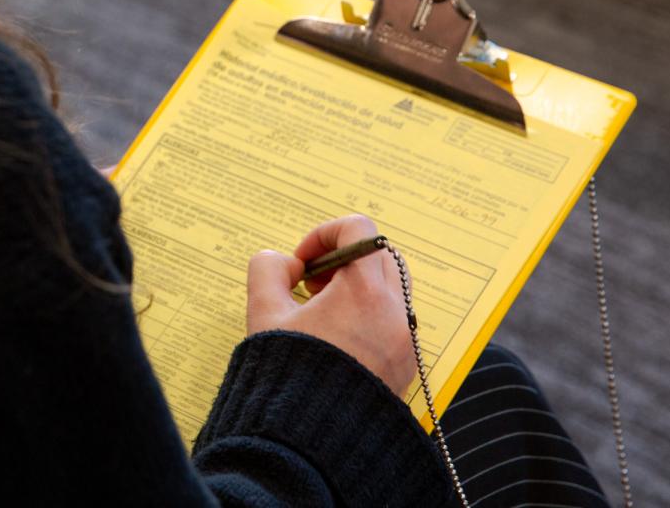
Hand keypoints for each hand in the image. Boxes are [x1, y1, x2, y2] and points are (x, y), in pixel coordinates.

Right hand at [245, 214, 416, 396]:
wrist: (310, 440)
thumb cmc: (287, 375)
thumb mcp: (263, 312)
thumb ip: (267, 270)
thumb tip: (287, 264)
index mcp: (363, 291)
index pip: (358, 229)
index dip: (323, 234)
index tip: (302, 261)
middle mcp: (394, 311)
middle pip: (378, 255)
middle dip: (342, 260)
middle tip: (311, 285)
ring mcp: (405, 340)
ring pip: (390, 288)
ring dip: (358, 287)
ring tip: (321, 312)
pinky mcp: (406, 365)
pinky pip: (394, 320)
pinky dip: (369, 315)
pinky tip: (336, 338)